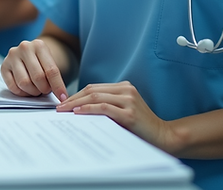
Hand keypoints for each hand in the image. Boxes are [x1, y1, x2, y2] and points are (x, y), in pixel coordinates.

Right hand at [1, 39, 68, 101]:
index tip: (62, 97)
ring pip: (24, 83)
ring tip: (36, 89)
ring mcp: (12, 56)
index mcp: (39, 45)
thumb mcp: (51, 64)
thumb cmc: (42, 62)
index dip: (58, 86)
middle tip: (46, 90)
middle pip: (38, 77)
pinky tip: (26, 90)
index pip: (51, 70)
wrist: (30, 54)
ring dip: (33, 91)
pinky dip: (22, 93)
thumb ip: (54, 78)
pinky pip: (13, 87)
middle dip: (44, 89)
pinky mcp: (3, 66)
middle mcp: (24, 48)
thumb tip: (61, 96)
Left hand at [57, 81, 176, 152]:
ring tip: (64, 110)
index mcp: (124, 87)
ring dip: (76, 104)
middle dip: (72, 99)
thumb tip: (77, 109)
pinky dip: (88, 109)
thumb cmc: (140, 127)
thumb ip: (106, 106)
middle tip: (59, 107)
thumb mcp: (122, 111)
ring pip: (95, 97)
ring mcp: (129, 101)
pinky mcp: (130, 113)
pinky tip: (78, 113)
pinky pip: (103, 108)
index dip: (76, 94)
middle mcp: (127, 90)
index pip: (93, 88)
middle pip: (92, 90)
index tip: (63, 102)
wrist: (163, 136)